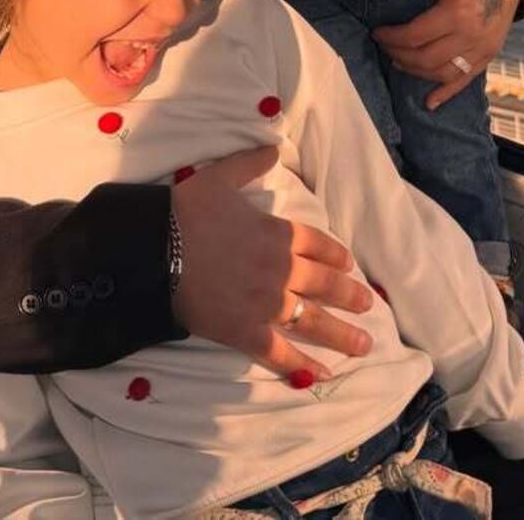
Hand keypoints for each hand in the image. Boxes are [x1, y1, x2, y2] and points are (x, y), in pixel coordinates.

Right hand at [172, 146, 372, 381]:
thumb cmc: (186, 212)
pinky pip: (281, 352)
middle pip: (325, 283)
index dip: (337, 255)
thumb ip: (250, 164)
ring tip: (365, 344)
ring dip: (342, 333)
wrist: (154, 251)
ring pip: (313, 321)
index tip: (350, 265)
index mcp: (278, 233)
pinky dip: (302, 365)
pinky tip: (322, 375)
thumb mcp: (219, 177)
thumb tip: (273, 148)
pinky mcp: (246, 332)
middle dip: (349, 295)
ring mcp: (266, 304)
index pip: (319, 243)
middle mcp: (281, 269)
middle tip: (368, 305)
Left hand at [373, 0, 523, 109]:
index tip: (376, 32)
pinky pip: (465, 81)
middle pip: (424, 58)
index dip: (390, 37)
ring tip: (399, 63)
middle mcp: (471, 33)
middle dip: (398, 55)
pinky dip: (446, 94)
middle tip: (385, 47)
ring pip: (441, 73)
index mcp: (457, 10)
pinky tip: (429, 103)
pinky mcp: (490, 55)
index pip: (414, 35)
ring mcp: (482, 48)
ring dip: (415, 71)